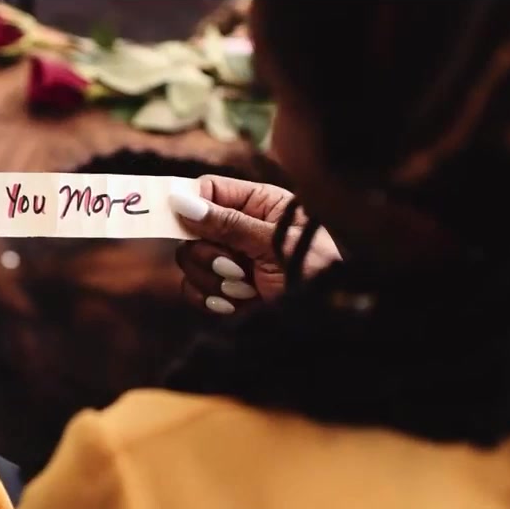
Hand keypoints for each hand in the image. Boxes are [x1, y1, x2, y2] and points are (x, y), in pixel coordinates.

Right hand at [169, 175, 340, 315]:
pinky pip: (194, 288)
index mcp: (258, 204)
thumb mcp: (274, 244)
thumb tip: (182, 201)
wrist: (327, 319)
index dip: (191, 204)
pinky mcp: (224, 289)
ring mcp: (230, 259)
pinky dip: (210, 299)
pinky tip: (236, 305)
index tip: (183, 222)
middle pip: (191, 229)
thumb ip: (228, 223)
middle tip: (237, 269)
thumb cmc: (315, 272)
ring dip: (213, 279)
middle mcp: (240, 228)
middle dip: (209, 254)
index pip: (208, 190)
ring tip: (247, 289)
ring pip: (189, 261)